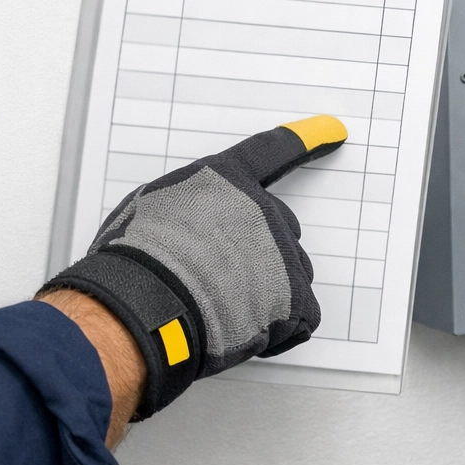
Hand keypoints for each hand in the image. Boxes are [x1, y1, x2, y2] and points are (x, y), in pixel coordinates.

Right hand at [42, 116, 345, 417]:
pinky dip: (277, 332)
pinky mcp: (295, 297)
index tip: (334, 130)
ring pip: (289, 274)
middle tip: (214, 280)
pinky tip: (241, 334)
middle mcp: (262, 209)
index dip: (304, 139)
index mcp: (225, 180)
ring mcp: (282, 253)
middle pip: (278, 228)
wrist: (142, 306)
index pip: (271, 151)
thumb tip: (188, 225)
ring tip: (218, 310)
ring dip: (264, 294)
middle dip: (255, 254)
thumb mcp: (145, 209)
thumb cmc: (130, 262)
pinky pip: (299, 317)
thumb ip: (184, 206)